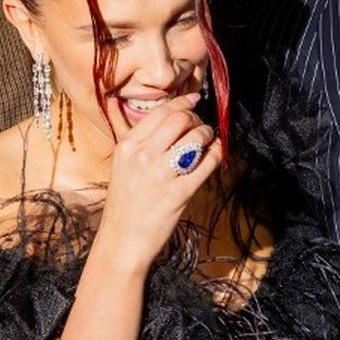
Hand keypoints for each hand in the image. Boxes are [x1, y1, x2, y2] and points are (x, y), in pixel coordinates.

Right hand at [98, 94, 219, 268]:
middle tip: (200, 125)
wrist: (122, 240)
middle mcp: (143, 155)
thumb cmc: (125, 204)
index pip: (160, 112)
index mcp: (128, 145)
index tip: (194, 99)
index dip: (182, 103)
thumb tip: (172, 120)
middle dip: (196, 118)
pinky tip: (216, 153)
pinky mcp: (179, 192)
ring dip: (208, 135)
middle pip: (180, 119)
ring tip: (208, 141)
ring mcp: (162, 174)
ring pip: (196, 137)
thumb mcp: (123, 165)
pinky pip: (207, 163)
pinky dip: (216, 153)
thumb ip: (143, 143)